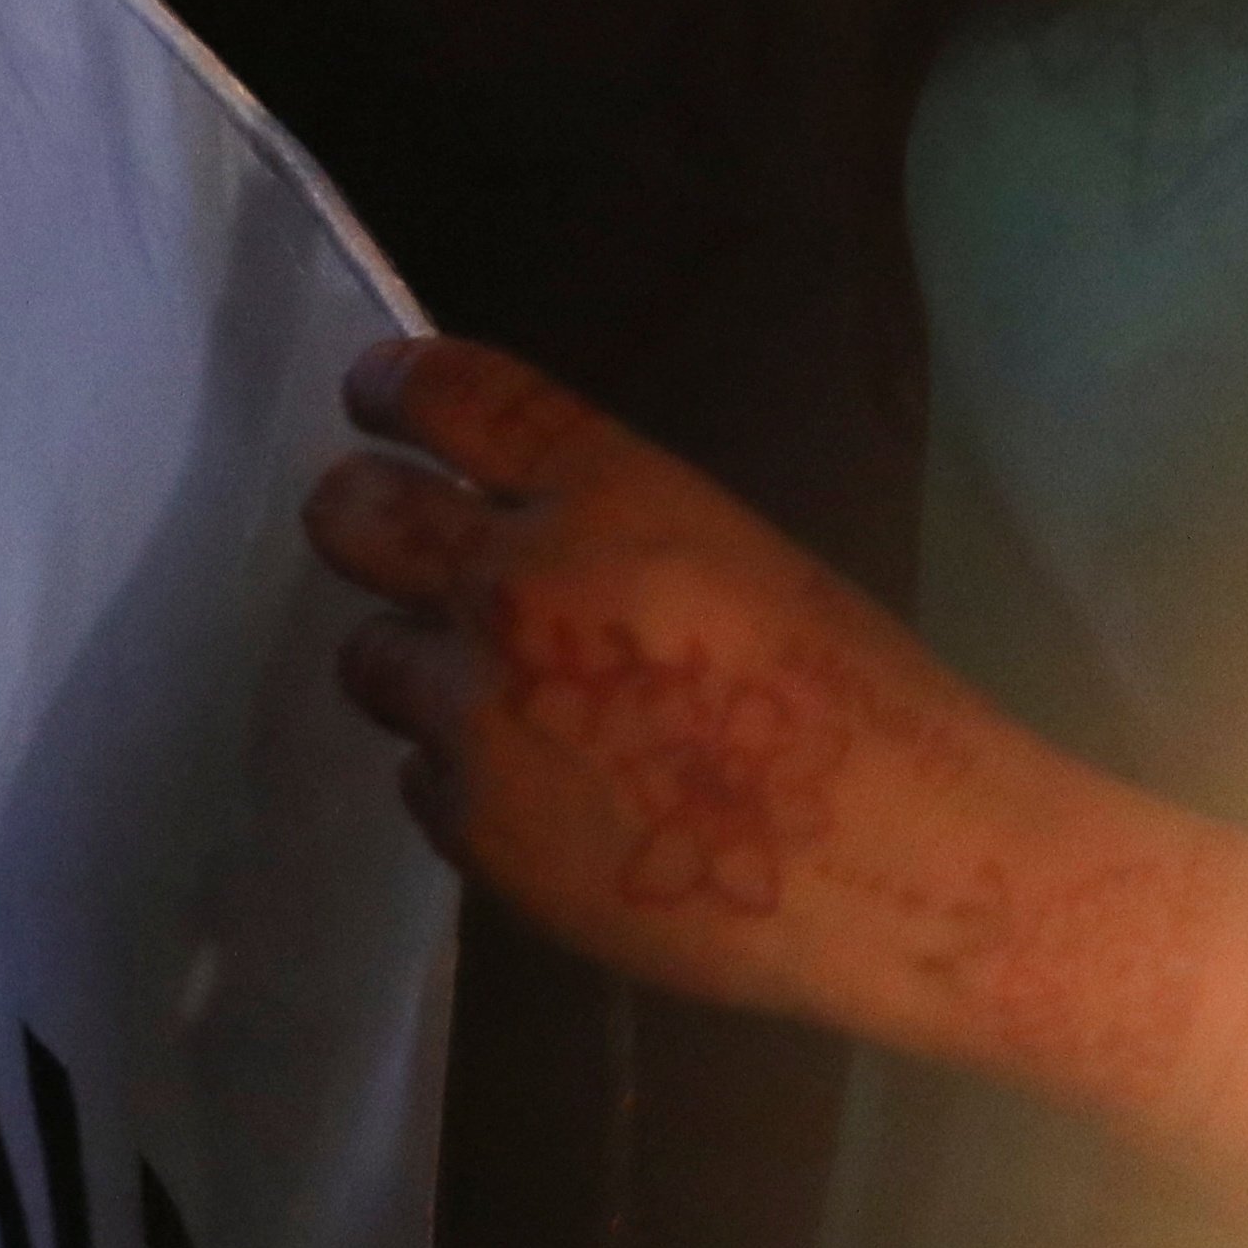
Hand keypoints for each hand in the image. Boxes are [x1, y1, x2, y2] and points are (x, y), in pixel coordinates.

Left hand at [308, 337, 1030, 1023]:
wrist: (893, 862)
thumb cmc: (853, 698)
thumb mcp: (738, 557)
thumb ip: (609, 535)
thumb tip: (507, 536)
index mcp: (611, 494)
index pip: (455, 397)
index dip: (397, 385)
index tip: (376, 393)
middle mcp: (519, 585)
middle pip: (354, 517)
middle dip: (357, 513)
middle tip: (385, 534)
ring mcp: (479, 714)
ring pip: (370, 657)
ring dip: (421, 663)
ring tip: (514, 703)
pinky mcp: (473, 827)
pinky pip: (421, 775)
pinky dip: (466, 774)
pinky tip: (562, 796)